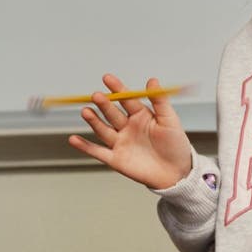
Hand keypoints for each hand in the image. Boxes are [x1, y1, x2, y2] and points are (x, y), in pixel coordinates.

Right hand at [68, 73, 192, 189]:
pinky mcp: (116, 159)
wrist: (177, 173)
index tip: (108, 78)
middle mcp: (127, 127)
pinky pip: (98, 152)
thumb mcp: (170, 120)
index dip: (117, 88)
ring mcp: (120, 142)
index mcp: (140, 115)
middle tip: (97, 96)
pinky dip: (85, 146)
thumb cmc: (175, 146)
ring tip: (86, 111)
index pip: (126, 99)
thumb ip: (160, 101)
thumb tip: (152, 80)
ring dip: (93, 121)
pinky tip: (74, 139)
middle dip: (104, 105)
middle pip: (112, 113)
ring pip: (103, 129)